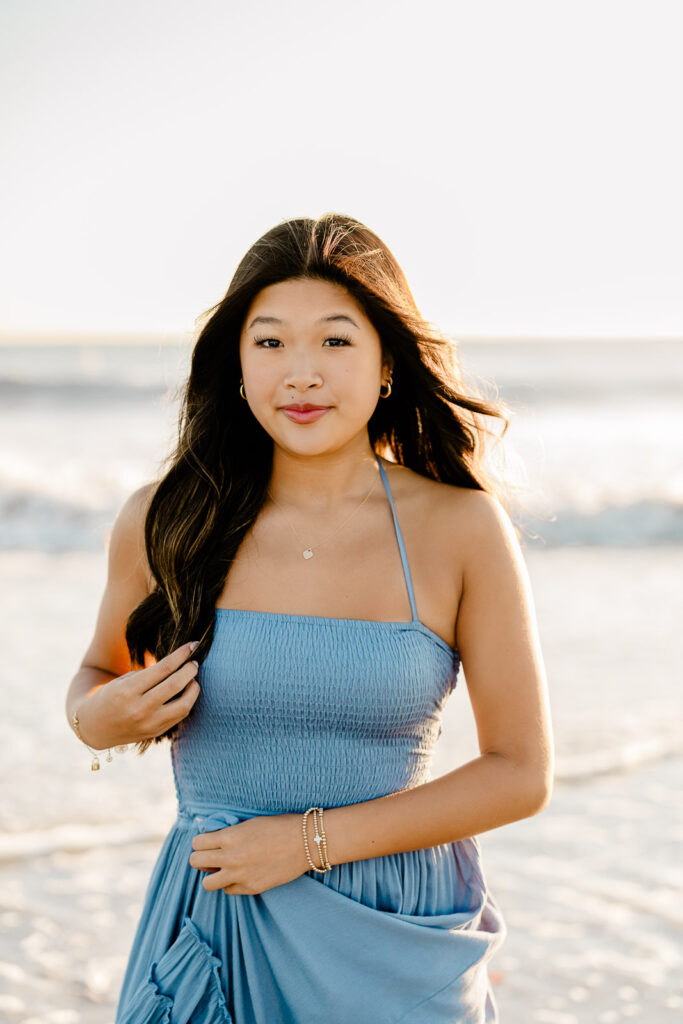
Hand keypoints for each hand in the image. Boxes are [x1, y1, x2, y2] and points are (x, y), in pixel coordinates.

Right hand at [75, 641, 200, 748]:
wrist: (95, 726)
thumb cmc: (111, 695)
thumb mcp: (124, 680)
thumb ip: (150, 673)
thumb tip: (180, 663)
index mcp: (127, 690)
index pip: (163, 668)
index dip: (181, 654)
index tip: (193, 645)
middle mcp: (139, 709)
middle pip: (175, 685)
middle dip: (190, 670)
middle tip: (194, 662)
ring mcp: (148, 724)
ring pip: (183, 705)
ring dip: (193, 689)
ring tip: (192, 680)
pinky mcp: (155, 733)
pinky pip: (179, 716)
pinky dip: (187, 702)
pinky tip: (186, 693)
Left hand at [189, 813, 314, 894]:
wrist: (305, 842)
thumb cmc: (278, 827)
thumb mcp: (249, 824)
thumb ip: (228, 832)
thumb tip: (210, 836)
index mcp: (229, 837)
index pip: (197, 844)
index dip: (201, 843)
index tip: (209, 842)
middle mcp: (231, 857)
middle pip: (195, 862)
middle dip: (201, 859)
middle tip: (212, 856)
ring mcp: (240, 875)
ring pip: (207, 884)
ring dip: (213, 875)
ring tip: (224, 868)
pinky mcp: (251, 888)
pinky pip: (229, 890)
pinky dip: (232, 883)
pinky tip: (243, 874)